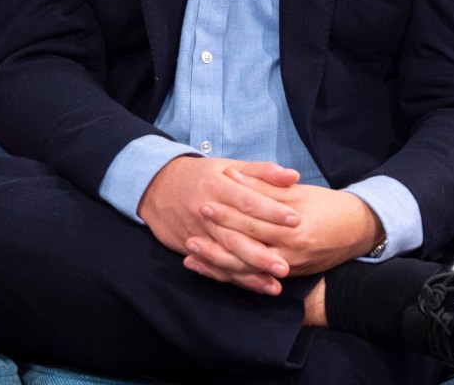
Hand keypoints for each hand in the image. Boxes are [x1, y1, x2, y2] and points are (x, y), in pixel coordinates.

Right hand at [137, 156, 300, 293]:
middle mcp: (207, 211)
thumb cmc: (202, 175)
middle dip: (261, 252)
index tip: (295, 220)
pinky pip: (215, 266)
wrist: (158, 186)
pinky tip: (257, 287)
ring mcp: (198, 232)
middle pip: (236, 234)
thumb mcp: (229, 166)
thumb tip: (294, 175)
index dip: (271, 211)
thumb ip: (262, 172)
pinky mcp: (192, 248)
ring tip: (275, 283)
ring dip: (250, 271)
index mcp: (218, 186)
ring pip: (226, 255)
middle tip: (286, 265)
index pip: (248, 201)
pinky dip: (236, 278)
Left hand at [186, 166, 383, 278]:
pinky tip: (211, 271)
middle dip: (216, 239)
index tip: (205, 203)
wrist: (358, 230)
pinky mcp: (287, 275)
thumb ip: (265, 186)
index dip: (228, 212)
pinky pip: (254, 279)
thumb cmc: (328, 205)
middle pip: (245, 246)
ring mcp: (288, 267)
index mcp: (292, 226)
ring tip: (191, 256)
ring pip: (246, 269)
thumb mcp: (298, 192)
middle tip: (190, 230)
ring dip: (217, 263)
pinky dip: (231, 276)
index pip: (253, 219)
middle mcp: (289, 251)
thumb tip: (233, 176)